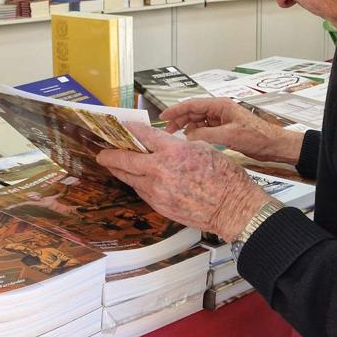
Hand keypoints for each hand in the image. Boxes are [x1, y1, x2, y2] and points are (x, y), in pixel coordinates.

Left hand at [96, 123, 271, 241]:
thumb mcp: (203, 149)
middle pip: (125, 159)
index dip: (130, 130)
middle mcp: (160, 170)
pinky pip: (141, 191)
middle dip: (110, 155)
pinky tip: (135, 179)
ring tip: (113, 164)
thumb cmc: (225, 178)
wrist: (233, 208)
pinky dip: (136, 183)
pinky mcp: (159, 205)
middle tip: (102, 152)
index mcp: (173, 150)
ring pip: (129, 178)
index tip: (122, 127)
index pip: (143, 135)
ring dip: (120, 170)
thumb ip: (178, 146)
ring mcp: (158, 190)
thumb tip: (164, 144)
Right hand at [160, 98, 303, 164]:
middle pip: (194, 112)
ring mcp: (222, 120)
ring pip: (198, 121)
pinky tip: (192, 141)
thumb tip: (188, 137)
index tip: (163, 117)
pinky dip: (197, 134)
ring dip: (188, 127)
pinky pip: (205, 130)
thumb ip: (206, 135)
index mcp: (220, 105)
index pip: (193, 104)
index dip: (176, 110)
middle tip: (167, 130)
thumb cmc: (257, 137)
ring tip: (177, 137)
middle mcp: (220, 110)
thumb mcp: (230, 136)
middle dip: (179, 119)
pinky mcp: (225, 130)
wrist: (275, 146)